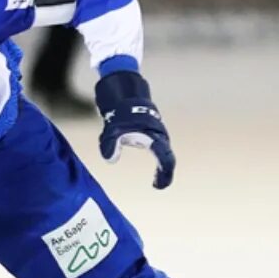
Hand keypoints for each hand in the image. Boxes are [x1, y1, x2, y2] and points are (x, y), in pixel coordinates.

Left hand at [96, 70, 174, 189]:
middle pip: (167, 158)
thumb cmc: (121, 110)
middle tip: (157, 184)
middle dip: (164, 172)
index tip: (158, 186)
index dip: (165, 175)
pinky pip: (159, 148)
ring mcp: (157, 132)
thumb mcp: (112, 129)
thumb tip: (110, 160)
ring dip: (162, 166)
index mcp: (154, 137)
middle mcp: (159, 135)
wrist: (124, 91)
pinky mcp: (152, 130)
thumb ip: (110, 145)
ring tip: (156, 180)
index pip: (166, 160)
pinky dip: (158, 159)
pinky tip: (152, 166)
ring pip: (164, 152)